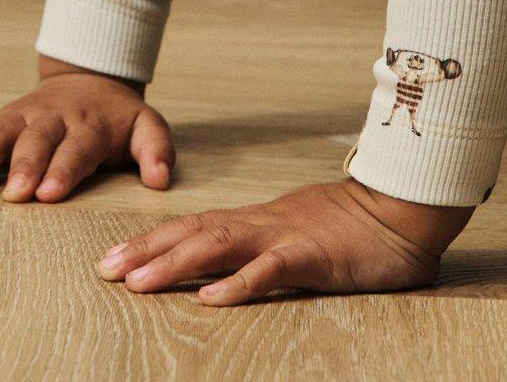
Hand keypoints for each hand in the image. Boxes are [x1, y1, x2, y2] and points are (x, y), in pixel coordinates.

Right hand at [0, 60, 174, 201]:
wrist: (88, 77)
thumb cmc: (116, 118)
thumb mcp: (145, 126)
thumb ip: (157, 149)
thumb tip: (160, 181)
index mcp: (90, 124)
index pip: (77, 147)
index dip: (63, 169)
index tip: (50, 193)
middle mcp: (54, 118)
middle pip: (36, 139)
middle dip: (24, 165)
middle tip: (13, 194)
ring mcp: (25, 115)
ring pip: (1, 129)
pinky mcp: (4, 116)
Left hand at [95, 178, 474, 304]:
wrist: (402, 208)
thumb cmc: (355, 228)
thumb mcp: (300, 235)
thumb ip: (265, 248)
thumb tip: (229, 268)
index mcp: (258, 221)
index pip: (194, 227)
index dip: (152, 241)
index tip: (113, 259)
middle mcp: (262, 223)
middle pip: (194, 232)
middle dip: (146, 250)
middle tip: (104, 271)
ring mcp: (285, 236)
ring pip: (219, 246)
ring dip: (175, 264)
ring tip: (138, 284)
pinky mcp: (312, 256)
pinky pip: (270, 270)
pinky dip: (238, 284)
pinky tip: (211, 299)